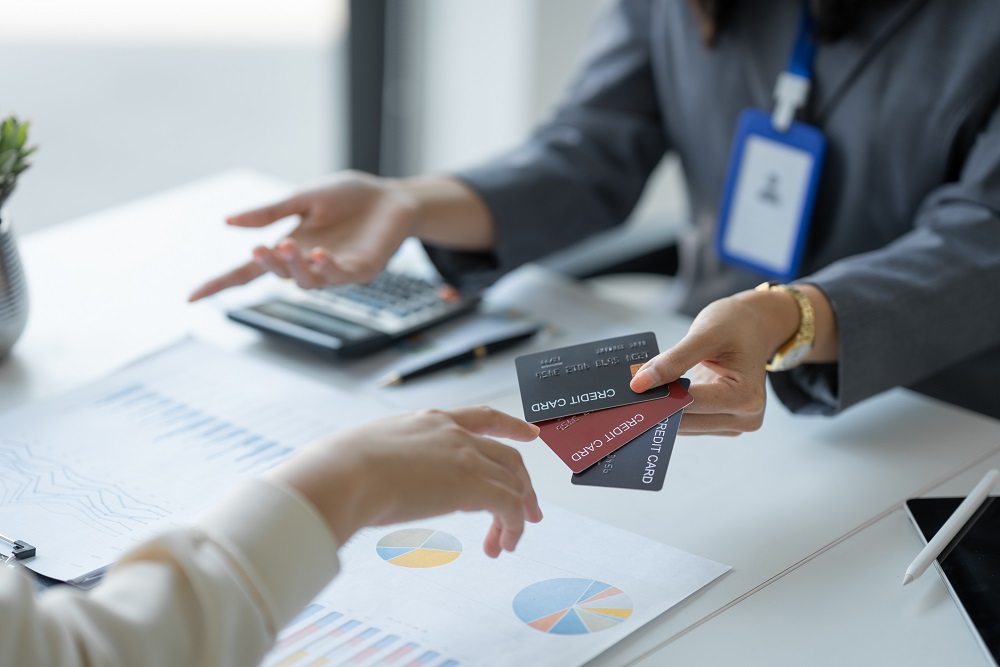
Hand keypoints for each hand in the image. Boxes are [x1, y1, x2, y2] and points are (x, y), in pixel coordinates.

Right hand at [189, 171, 418, 300]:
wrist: (391, 196)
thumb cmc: (347, 197)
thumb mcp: (303, 198)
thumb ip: (269, 212)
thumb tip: (227, 221)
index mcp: (288, 246)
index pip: (248, 271)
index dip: (221, 284)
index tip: (191, 297)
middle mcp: (308, 263)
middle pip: (278, 275)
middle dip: (268, 265)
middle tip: (259, 249)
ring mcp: (335, 270)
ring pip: (308, 281)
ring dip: (296, 267)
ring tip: (290, 245)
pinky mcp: (361, 271)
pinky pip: (340, 276)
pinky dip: (328, 268)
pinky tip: (320, 254)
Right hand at [269, 406, 542, 556]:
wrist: (343, 474)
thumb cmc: (338, 468)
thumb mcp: (367, 452)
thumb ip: (381, 461)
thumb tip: (360, 478)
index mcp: (429, 421)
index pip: (481, 417)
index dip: (509, 426)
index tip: (529, 432)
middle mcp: (453, 433)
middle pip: (507, 455)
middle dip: (523, 484)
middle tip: (530, 509)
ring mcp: (465, 456)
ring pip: (512, 483)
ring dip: (517, 514)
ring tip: (511, 541)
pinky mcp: (473, 484)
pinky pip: (509, 506)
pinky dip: (512, 527)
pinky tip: (502, 545)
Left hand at [629, 291, 800, 435]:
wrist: (755, 326)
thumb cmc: (736, 325)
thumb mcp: (705, 334)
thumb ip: (673, 360)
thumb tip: (639, 384)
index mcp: (746, 396)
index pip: (691, 403)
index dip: (658, 397)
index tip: (629, 392)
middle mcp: (745, 417)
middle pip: (686, 420)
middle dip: (657, 406)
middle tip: (625, 394)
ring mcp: (735, 424)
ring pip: (684, 426)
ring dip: (661, 410)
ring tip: (640, 392)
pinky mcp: (722, 423)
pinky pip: (689, 422)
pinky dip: (671, 409)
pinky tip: (657, 395)